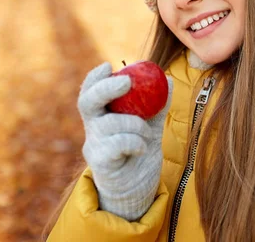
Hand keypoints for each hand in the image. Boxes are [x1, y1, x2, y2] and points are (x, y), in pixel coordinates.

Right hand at [77, 62, 171, 220]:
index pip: (90, 91)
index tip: (109, 66)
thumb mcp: (151, 126)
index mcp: (102, 115)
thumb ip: (157, 106)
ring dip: (136, 124)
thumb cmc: (139, 152)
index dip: (95, 78)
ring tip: (146, 135)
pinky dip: (135, 142)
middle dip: (105, 88)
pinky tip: (141, 149)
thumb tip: (168, 80)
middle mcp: (93, 128)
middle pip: (87, 102)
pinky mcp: (100, 162)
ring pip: (111, 123)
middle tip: (126, 82)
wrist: (137, 188)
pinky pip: (117, 143)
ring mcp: (94, 145)